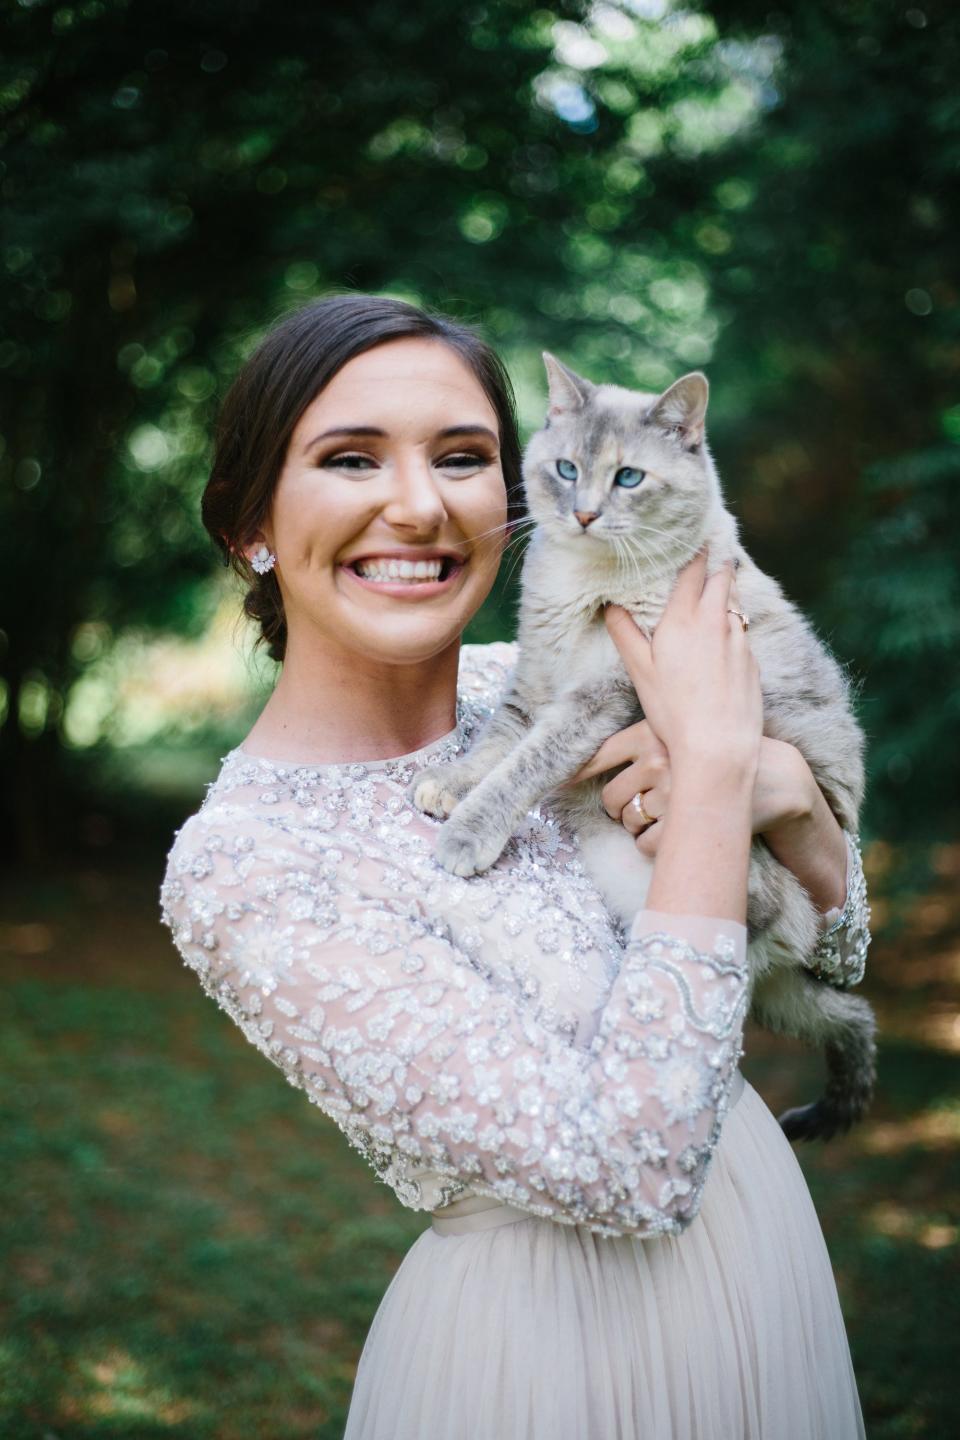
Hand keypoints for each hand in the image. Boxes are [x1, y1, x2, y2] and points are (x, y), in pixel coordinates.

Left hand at [568, 728, 809, 855]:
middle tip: (643, 806)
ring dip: (639, 828)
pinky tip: (673, 834)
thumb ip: (641, 742)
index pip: (599, 757)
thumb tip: (586, 763)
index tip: (556, 787)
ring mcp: (669, 791)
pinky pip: (646, 845)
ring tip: (666, 817)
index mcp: (650, 732)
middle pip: (611, 798)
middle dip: (621, 809)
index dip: (575, 776)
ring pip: (629, 823)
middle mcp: (657, 758)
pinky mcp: (682, 822)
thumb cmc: (720, 755)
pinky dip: (653, 846)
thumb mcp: (680, 734)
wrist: (774, 778)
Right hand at [604, 547, 762, 778]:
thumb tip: (610, 605)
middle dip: (718, 559)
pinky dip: (735, 619)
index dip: (696, 549)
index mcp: (684, 618)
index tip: (697, 533)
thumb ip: (624, 633)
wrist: (719, 746)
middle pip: (723, 576)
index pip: (694, 570)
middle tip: (714, 543)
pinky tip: (727, 627)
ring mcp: (739, 639)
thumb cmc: (674, 711)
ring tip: (722, 576)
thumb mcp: (640, 672)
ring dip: (728, 587)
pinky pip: (743, 629)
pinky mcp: (752, 659)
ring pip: (736, 600)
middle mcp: (716, 621)